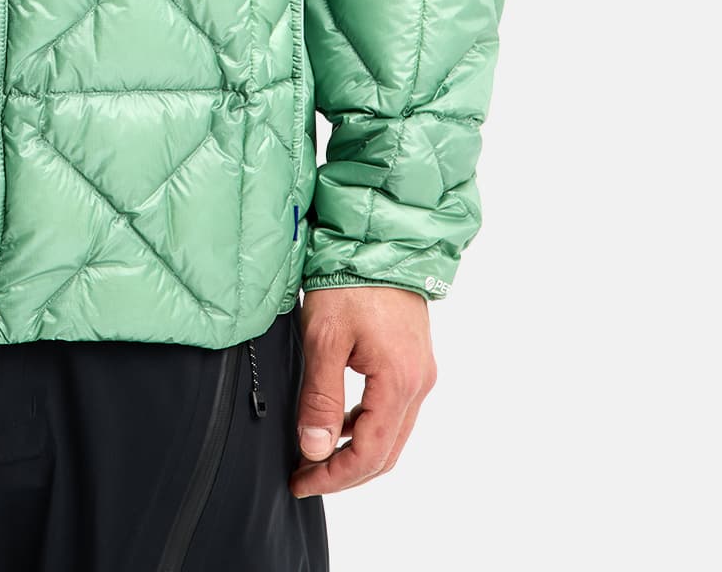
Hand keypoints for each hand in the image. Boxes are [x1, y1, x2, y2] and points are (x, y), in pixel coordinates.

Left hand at [289, 286, 436, 496]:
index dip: (334, 477)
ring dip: (356, 452)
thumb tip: (315, 450)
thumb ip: (321, 398)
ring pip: (392, 435)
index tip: (301, 482)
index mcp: (399, 382)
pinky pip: (394, 411)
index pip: (369, 454)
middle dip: (345, 473)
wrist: (378, 238)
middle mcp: (418, 383)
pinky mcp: (414, 361)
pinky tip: (339, 423)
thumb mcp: (324, 338)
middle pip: (386, 453)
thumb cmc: (349, 280)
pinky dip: (366, 426)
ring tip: (316, 455)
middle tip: (305, 477)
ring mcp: (420, 373)